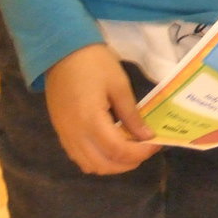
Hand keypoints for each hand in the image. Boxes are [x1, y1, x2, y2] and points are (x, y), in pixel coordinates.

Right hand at [45, 43, 159, 174]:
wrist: (62, 51)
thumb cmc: (94, 63)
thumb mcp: (119, 85)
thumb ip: (132, 115)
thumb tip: (146, 136)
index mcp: (91, 121)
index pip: (118, 151)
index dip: (140, 153)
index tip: (156, 144)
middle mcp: (75, 135)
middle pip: (103, 165)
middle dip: (128, 163)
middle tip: (145, 149)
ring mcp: (65, 135)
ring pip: (89, 165)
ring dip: (112, 164)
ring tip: (130, 150)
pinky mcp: (61, 132)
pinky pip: (79, 157)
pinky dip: (97, 159)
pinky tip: (111, 147)